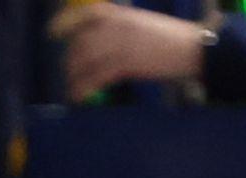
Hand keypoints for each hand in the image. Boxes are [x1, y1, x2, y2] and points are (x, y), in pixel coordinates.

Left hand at [55, 3, 206, 94]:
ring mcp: (121, 44)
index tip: (52, 33)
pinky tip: (78, 96)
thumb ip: (119, 29)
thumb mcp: (141, 24)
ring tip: (72, 86)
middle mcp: (118, 26)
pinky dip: (83, 87)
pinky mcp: (127, 64)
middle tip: (70, 72)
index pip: (86, 14)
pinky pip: (96, 77)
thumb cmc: (170, 38)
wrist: (193, 48)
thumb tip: (98, 42)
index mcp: (121, 14)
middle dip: (72, 59)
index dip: (65, 23)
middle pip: (82, 41)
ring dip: (74, 75)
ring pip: (85, 59)